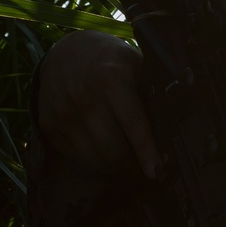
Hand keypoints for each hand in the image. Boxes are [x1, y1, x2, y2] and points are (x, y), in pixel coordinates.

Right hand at [34, 30, 158, 178]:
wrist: (64, 54)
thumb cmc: (109, 62)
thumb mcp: (134, 64)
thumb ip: (151, 91)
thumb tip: (176, 125)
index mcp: (112, 78)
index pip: (133, 122)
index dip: (146, 151)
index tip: (156, 172)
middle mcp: (85, 96)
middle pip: (113, 148)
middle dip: (132, 164)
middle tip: (143, 167)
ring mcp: (64, 113)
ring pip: (95, 158)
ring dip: (113, 166)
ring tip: (124, 161)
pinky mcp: (49, 125)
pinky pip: (77, 157)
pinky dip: (93, 160)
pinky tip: (102, 151)